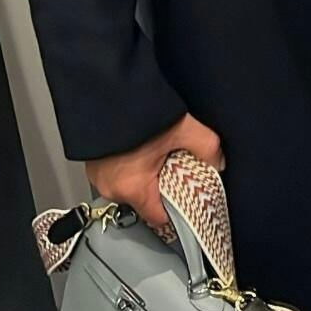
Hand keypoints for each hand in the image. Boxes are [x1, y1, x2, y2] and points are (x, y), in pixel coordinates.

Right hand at [86, 111, 224, 238]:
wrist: (105, 92)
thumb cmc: (138, 113)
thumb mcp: (182, 129)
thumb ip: (207, 148)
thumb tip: (219, 161)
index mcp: (133, 189)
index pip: (159, 218)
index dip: (176, 210)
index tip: (185, 198)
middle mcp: (111, 189)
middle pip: (144, 202)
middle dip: (159, 188)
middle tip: (170, 166)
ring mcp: (98, 178)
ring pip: (129, 188)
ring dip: (142, 176)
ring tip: (152, 155)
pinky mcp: (92, 164)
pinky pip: (115, 174)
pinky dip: (127, 166)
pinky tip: (136, 150)